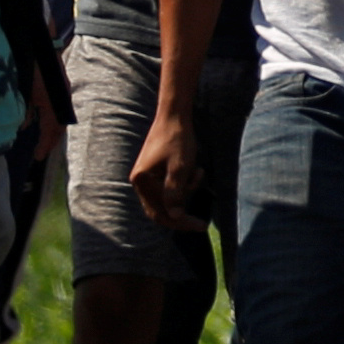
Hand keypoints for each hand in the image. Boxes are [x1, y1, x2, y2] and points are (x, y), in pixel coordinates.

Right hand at [132, 105, 211, 231]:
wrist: (175, 116)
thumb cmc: (178, 139)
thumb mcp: (180, 167)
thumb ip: (176, 192)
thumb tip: (174, 216)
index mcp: (142, 181)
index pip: (159, 212)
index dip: (180, 223)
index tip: (201, 227)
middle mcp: (140, 181)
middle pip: (161, 209)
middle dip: (183, 213)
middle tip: (203, 223)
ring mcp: (147, 177)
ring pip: (168, 197)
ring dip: (186, 191)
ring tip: (198, 172)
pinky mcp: (155, 172)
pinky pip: (171, 187)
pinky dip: (185, 183)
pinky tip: (196, 169)